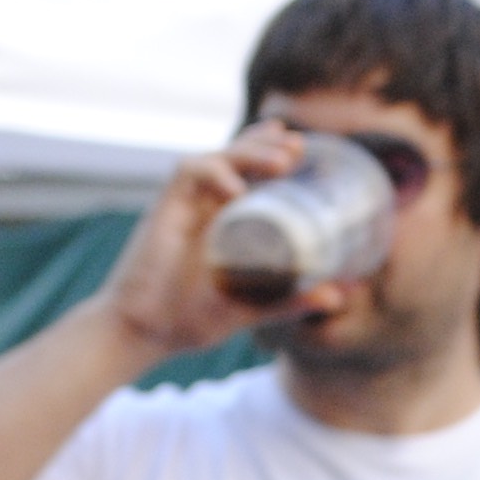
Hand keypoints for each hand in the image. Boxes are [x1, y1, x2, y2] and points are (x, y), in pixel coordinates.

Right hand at [86, 120, 323, 361]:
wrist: (141, 333)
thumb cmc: (188, 320)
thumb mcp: (250, 309)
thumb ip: (290, 301)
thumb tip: (338, 298)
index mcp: (221, 221)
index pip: (247, 174)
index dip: (271, 153)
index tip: (302, 148)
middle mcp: (202, 206)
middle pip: (235, 157)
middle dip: (267, 145)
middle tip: (298, 146)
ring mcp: (183, 206)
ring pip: (217, 157)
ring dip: (249, 152)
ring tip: (282, 161)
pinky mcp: (164, 209)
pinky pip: (189, 173)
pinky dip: (215, 173)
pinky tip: (237, 188)